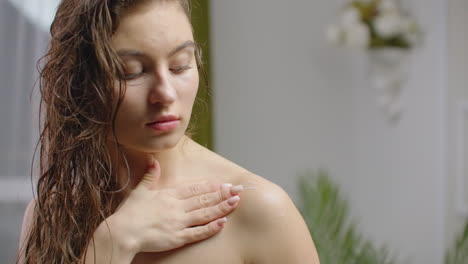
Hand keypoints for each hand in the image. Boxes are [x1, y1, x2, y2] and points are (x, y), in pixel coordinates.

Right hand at [101, 157, 242, 254]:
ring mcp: (179, 223)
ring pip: (205, 214)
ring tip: (235, 202)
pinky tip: (223, 222)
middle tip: (238, 190)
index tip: (224, 183)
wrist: (122, 233)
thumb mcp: (140, 191)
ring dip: (222, 207)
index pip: (195, 189)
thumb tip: (154, 161)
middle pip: (204, 200)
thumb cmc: (129, 213)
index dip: (211, 186)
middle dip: (222, 194)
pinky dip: (211, 228)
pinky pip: (198, 232)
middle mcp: (177, 207)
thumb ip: (150, 176)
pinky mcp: (178, 238)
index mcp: (169, 195)